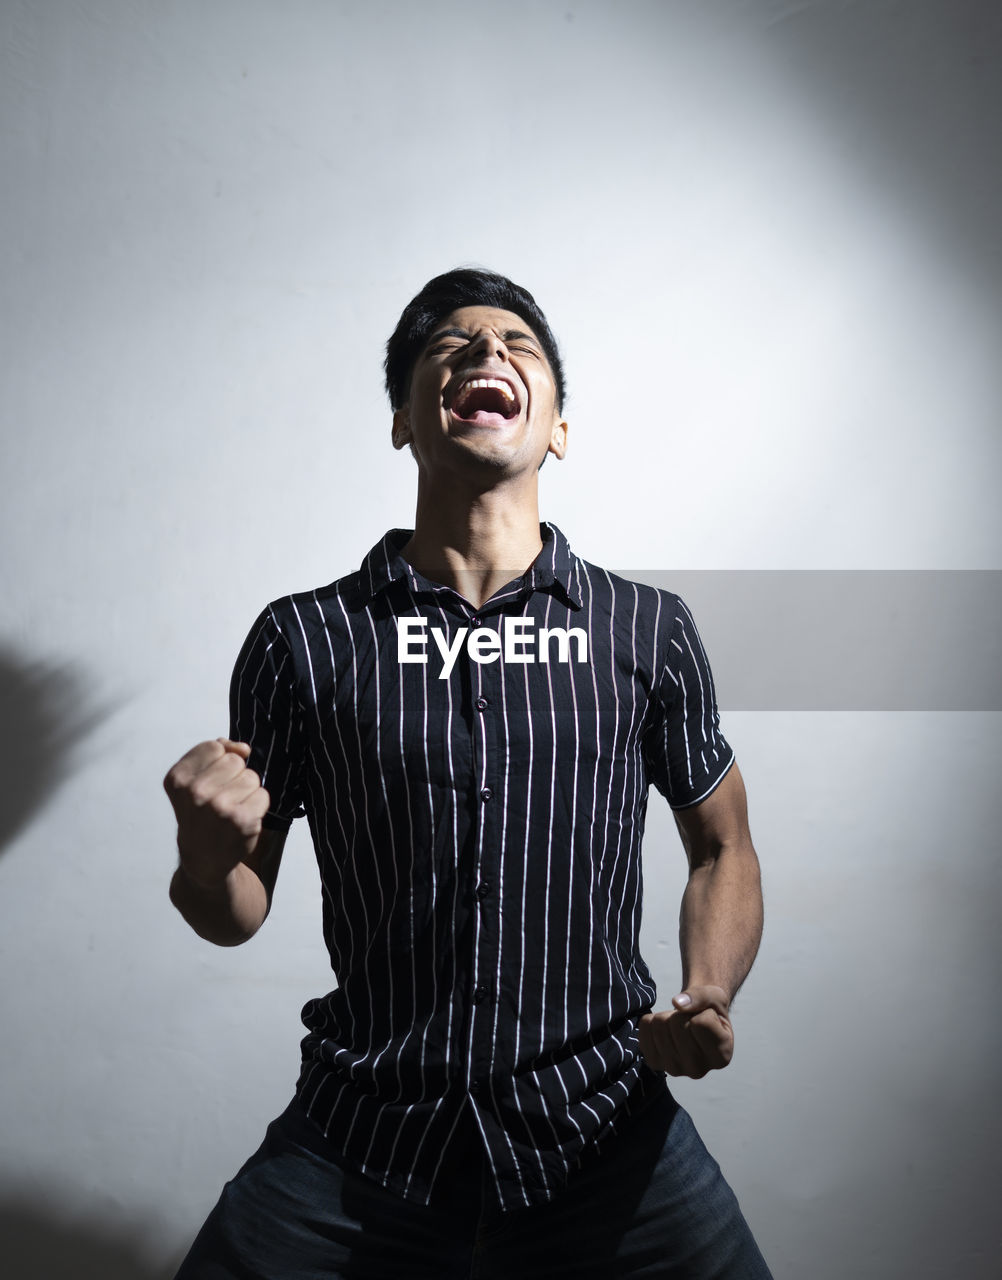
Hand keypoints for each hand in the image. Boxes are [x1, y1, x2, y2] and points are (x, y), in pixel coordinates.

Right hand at [163, 738, 270, 890]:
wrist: (203, 857)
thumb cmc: (200, 813)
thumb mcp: (193, 779)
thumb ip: (214, 752)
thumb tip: (242, 749)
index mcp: (178, 779)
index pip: (214, 747)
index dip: (218, 761)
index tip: (210, 781)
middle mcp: (195, 792)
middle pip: (235, 761)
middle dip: (234, 775)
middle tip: (221, 798)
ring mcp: (219, 807)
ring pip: (251, 777)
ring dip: (247, 791)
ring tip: (231, 808)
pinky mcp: (242, 820)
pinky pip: (263, 795)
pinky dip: (257, 805)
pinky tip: (241, 819)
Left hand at [637, 985, 733, 1078]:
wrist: (695, 1022)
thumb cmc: (710, 1011)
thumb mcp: (716, 997)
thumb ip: (702, 997)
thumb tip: (676, 1003)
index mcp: (721, 1056)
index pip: (700, 1023)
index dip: (703, 1011)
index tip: (708, 1017)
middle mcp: (698, 1070)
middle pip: (677, 1024)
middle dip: (682, 1013)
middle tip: (690, 1020)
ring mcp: (674, 1069)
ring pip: (659, 1025)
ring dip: (667, 1016)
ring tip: (679, 1025)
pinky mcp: (654, 1062)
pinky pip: (644, 1027)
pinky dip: (652, 1020)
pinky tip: (665, 1029)